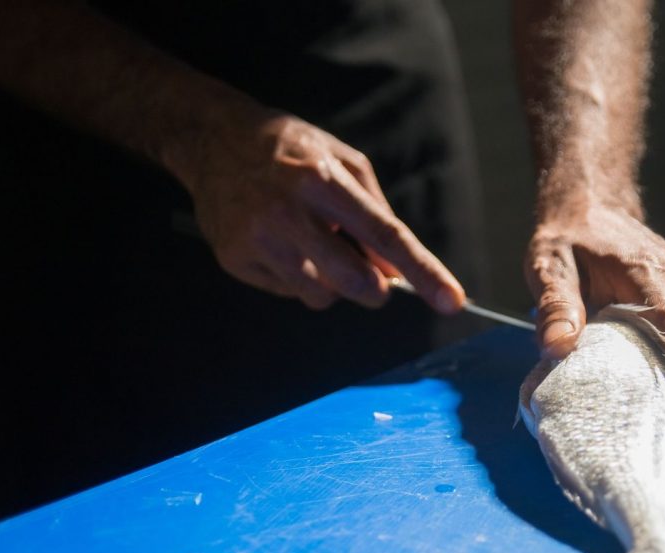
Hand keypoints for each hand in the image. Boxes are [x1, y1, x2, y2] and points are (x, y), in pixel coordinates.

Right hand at [168, 110, 464, 312]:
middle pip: (354, 281)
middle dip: (374, 290)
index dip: (423, 272)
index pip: (385, 236)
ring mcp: (258, 237)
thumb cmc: (292, 151)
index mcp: (324, 181)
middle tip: (375, 283)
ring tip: (313, 247)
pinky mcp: (235, 257)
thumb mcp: (343, 162)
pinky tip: (282, 246)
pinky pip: (287, 293)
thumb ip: (377, 214)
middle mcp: (289, 211)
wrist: (213, 138)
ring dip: (331, 284)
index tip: (451, 301)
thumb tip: (396, 270)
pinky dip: (297, 278)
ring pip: (320, 296)